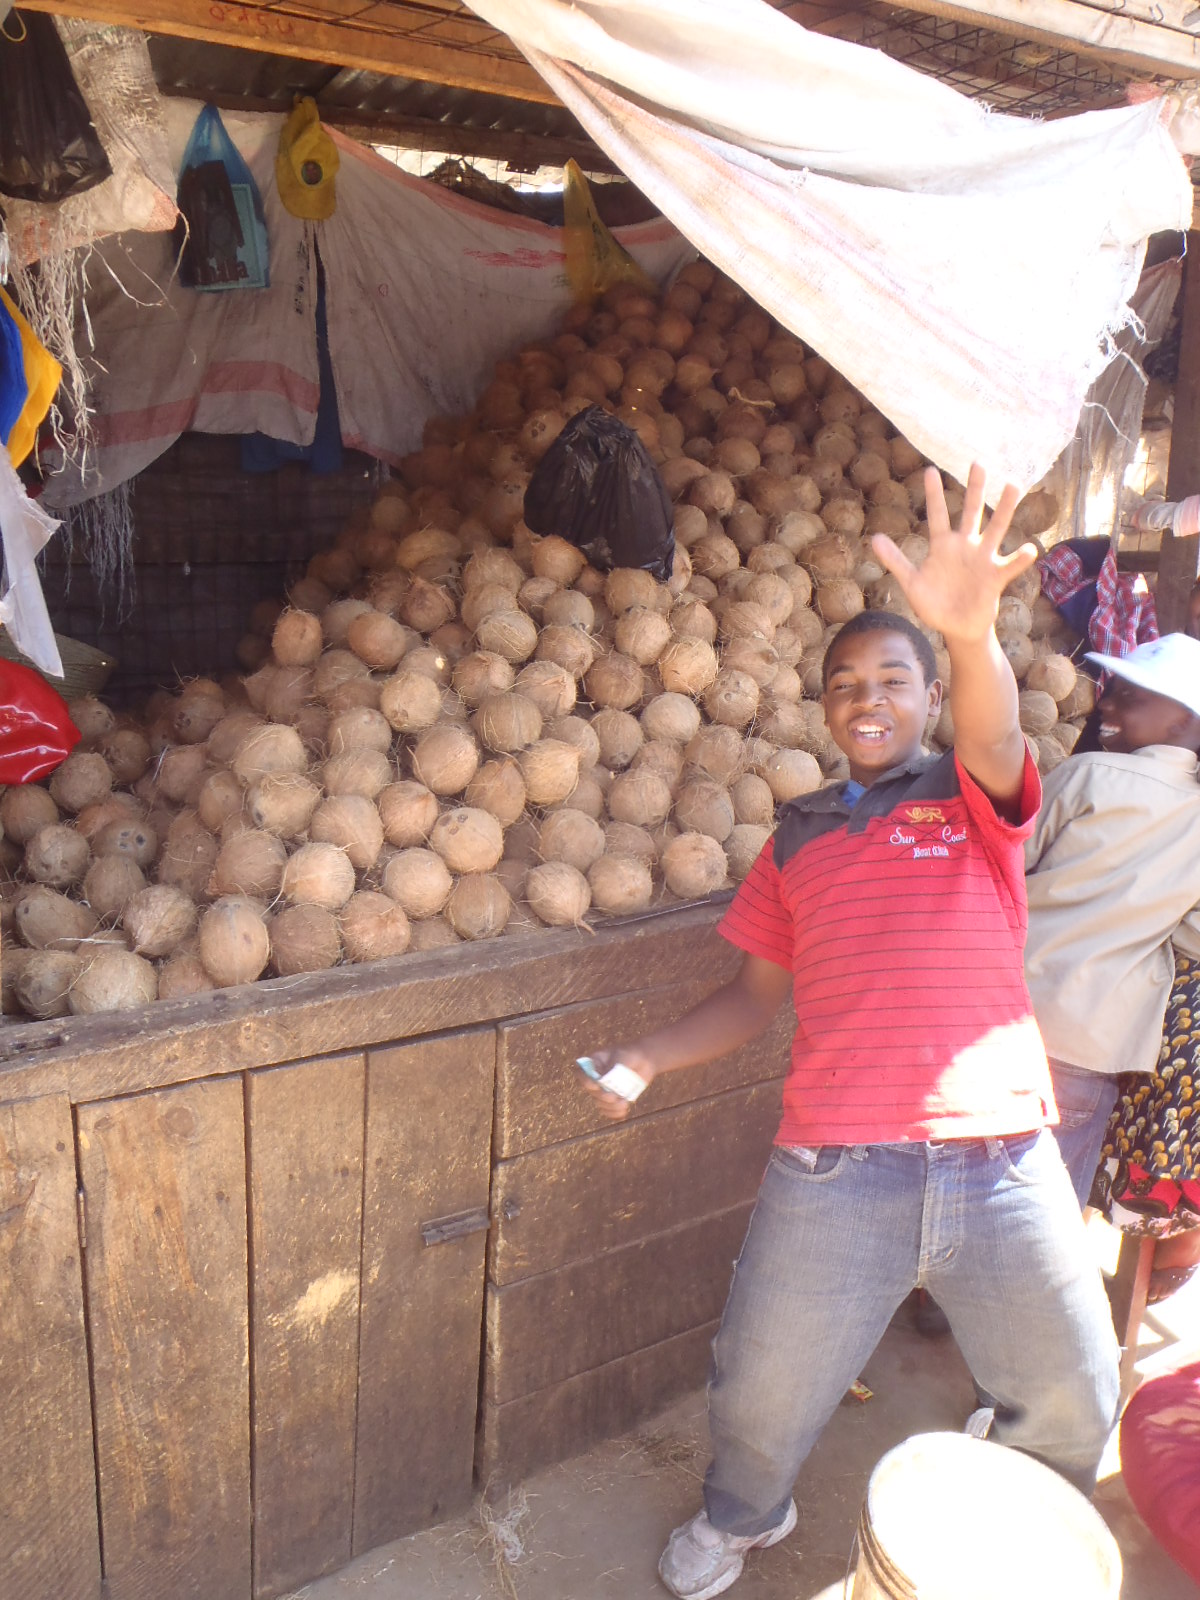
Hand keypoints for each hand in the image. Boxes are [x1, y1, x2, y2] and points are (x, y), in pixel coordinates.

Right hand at [575, 1045, 656, 1121]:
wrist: (645, 1059)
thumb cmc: (632, 1053)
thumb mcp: (622, 1057)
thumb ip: (612, 1068)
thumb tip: (603, 1081)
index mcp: (594, 1063)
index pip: (581, 1073)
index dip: (585, 1081)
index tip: (596, 1085)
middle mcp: (596, 1077)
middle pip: (592, 1092)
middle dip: (602, 1097)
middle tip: (614, 1097)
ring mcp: (605, 1088)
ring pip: (600, 1103)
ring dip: (610, 1107)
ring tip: (624, 1104)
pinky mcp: (614, 1097)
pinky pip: (609, 1110)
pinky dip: (615, 1113)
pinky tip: (624, 1111)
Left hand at [871, 463, 1036, 644]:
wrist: (957, 628)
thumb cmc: (934, 605)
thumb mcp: (912, 583)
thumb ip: (896, 561)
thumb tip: (874, 539)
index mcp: (943, 546)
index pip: (938, 515)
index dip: (933, 494)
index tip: (929, 470)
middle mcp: (966, 546)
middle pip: (972, 512)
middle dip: (975, 488)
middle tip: (978, 463)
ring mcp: (983, 559)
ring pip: (996, 528)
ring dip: (1005, 508)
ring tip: (1013, 484)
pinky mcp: (996, 577)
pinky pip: (1010, 566)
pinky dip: (1020, 559)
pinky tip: (1029, 550)